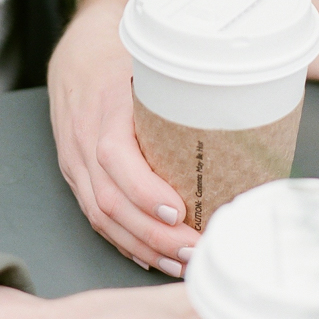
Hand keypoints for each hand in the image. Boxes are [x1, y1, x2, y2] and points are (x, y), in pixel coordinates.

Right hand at [49, 0, 199, 272]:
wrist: (77, 54)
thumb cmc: (122, 59)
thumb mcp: (149, 64)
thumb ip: (184, 89)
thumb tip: (243, 111)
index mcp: (106, 109)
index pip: (115, 156)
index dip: (144, 190)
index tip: (179, 212)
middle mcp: (85, 140)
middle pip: (111, 200)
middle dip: (154, 234)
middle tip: (194, 249)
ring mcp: (76, 162)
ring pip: (102, 216)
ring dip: (143, 246)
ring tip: (180, 263)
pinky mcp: (76, 176)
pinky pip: (94, 216)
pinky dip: (124, 241)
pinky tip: (151, 256)